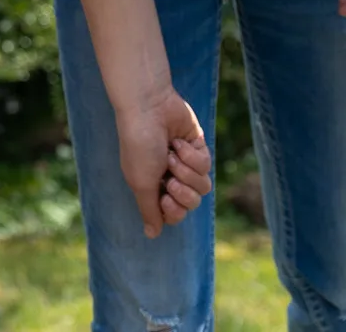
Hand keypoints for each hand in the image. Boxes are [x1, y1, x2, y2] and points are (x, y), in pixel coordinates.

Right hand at [115, 85, 210, 238]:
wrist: (149, 109)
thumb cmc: (139, 146)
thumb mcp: (141, 183)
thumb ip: (150, 211)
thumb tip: (151, 236)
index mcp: (154, 187)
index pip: (174, 214)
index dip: (174, 210)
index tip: (164, 197)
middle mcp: (170, 177)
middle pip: (191, 202)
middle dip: (183, 190)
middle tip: (170, 176)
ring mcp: (186, 163)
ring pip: (203, 186)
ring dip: (187, 171)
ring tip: (172, 156)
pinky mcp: (199, 149)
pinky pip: (206, 165)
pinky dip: (191, 155)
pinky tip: (177, 143)